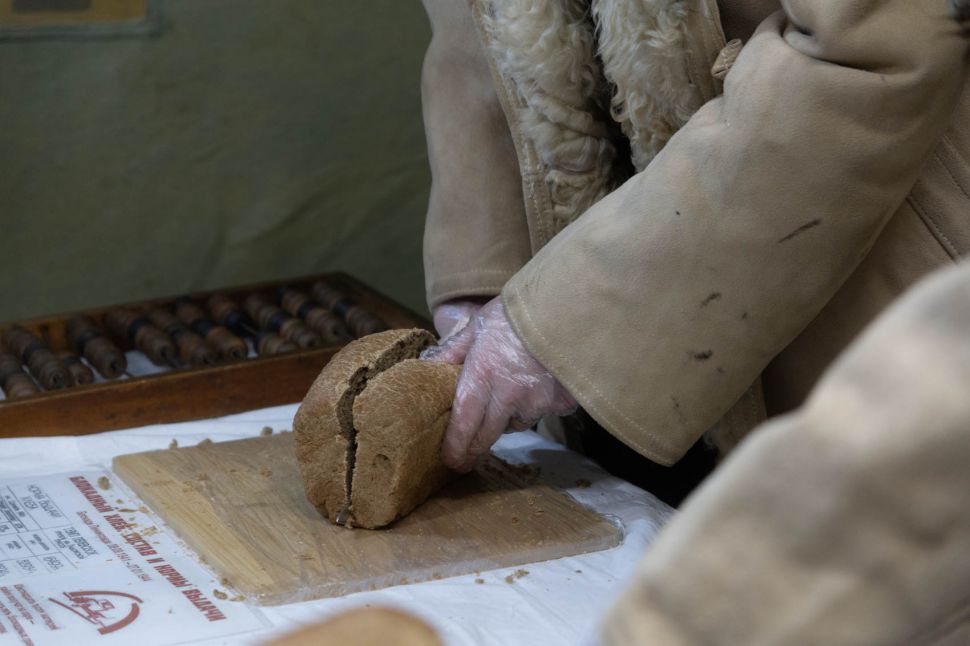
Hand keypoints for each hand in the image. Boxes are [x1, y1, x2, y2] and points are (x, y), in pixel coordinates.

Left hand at [422, 297, 577, 471]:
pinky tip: (542, 382)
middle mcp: (508, 396)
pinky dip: (541, 403)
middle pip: (488, 435)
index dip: (455, 448)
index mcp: (482, 377)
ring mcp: (538, 402)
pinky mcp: (563, 402)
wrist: (568, 305)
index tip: (450, 462)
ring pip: (517, 422)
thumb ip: (454, 350)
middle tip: (466, 459)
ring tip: (511, 392)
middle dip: (474, 448)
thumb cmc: (518, 312)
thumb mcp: (478, 326)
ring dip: (509, 417)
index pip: (463, 424)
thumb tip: (429, 365)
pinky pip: (546, 411)